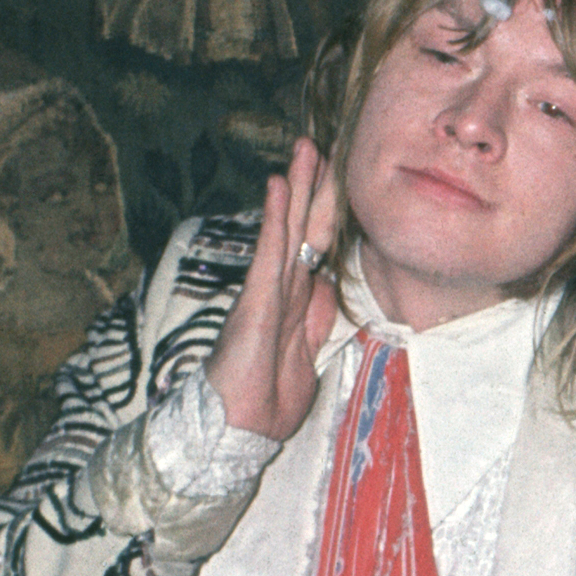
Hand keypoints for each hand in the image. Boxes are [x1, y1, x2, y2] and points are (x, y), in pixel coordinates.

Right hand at [206, 137, 341, 442]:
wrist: (239, 429)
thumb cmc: (267, 401)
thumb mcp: (308, 356)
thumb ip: (316, 321)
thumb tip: (326, 289)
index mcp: (294, 303)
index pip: (313, 248)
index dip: (325, 215)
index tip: (336, 182)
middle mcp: (279, 289)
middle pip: (301, 230)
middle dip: (313, 189)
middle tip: (320, 147)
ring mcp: (266, 291)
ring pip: (287, 230)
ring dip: (297, 189)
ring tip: (304, 149)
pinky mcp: (256, 299)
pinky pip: (269, 251)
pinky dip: (276, 219)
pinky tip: (279, 187)